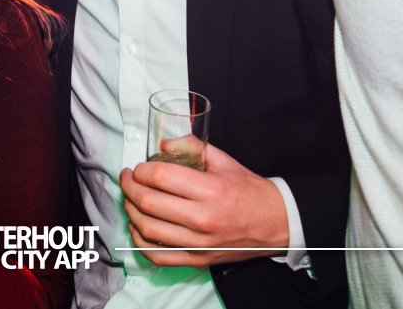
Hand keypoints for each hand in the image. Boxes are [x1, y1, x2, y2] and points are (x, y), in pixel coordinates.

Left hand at [120, 143, 288, 266]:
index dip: (141, 170)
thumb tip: (162, 144)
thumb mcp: (225, 161)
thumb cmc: (248, 190)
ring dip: (131, 212)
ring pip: (149, 230)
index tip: (138, 167)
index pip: (162, 178)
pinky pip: (158, 255)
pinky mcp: (198, 259)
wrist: (276, 223)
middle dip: (130, 187)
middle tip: (127, 178)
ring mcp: (199, 243)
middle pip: (150, 203)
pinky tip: (138, 227)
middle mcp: (204, 218)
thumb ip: (193, 147)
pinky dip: (140, 241)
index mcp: (211, 190)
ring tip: (130, 199)